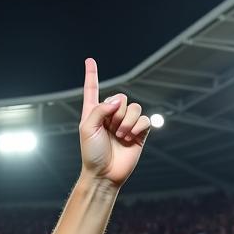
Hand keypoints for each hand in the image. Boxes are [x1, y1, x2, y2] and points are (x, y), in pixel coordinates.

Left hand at [78, 58, 150, 186]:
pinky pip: (145, 119)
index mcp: (94, 112)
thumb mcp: (87, 128)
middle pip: (121, 97)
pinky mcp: (139, 133)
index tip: (90, 60)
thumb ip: (99, 109)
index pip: (93, 89)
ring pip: (134, 108)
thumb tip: (118, 101)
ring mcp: (125, 124)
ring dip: (127, 122)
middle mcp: (110, 116)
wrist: (104, 174)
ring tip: (120, 136)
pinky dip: (137, 127)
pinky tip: (130, 138)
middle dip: (117, 113)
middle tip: (111, 129)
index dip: (92, 75)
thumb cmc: (92, 153)